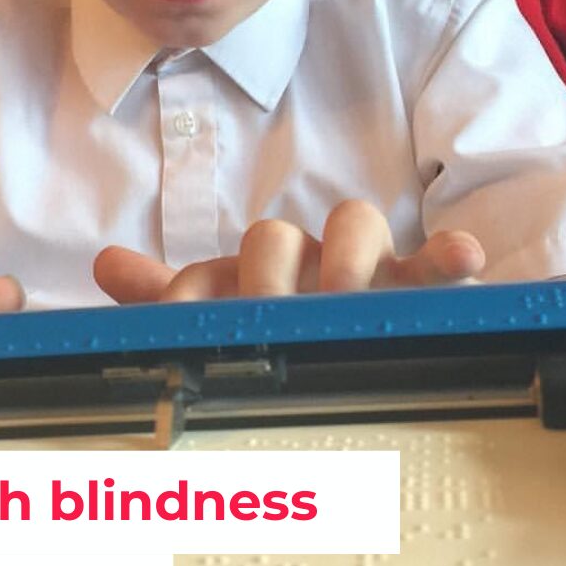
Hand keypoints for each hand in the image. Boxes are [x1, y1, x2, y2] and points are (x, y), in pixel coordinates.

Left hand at [94, 200, 484, 302]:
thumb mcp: (220, 310)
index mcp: (253, 264)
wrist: (347, 341)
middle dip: (263, 274)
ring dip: (343, 255)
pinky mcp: (415, 286)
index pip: (208, 263)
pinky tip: (459, 255)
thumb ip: (165, 293)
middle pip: (277, 235)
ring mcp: (361, 269)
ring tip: (343, 293)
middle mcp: (303, 257)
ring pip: (355, 225)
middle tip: (263, 315)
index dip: (193, 289)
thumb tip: (105, 264)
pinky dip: (447, 254)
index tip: (181, 321)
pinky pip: (436, 260)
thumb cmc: (277, 321)